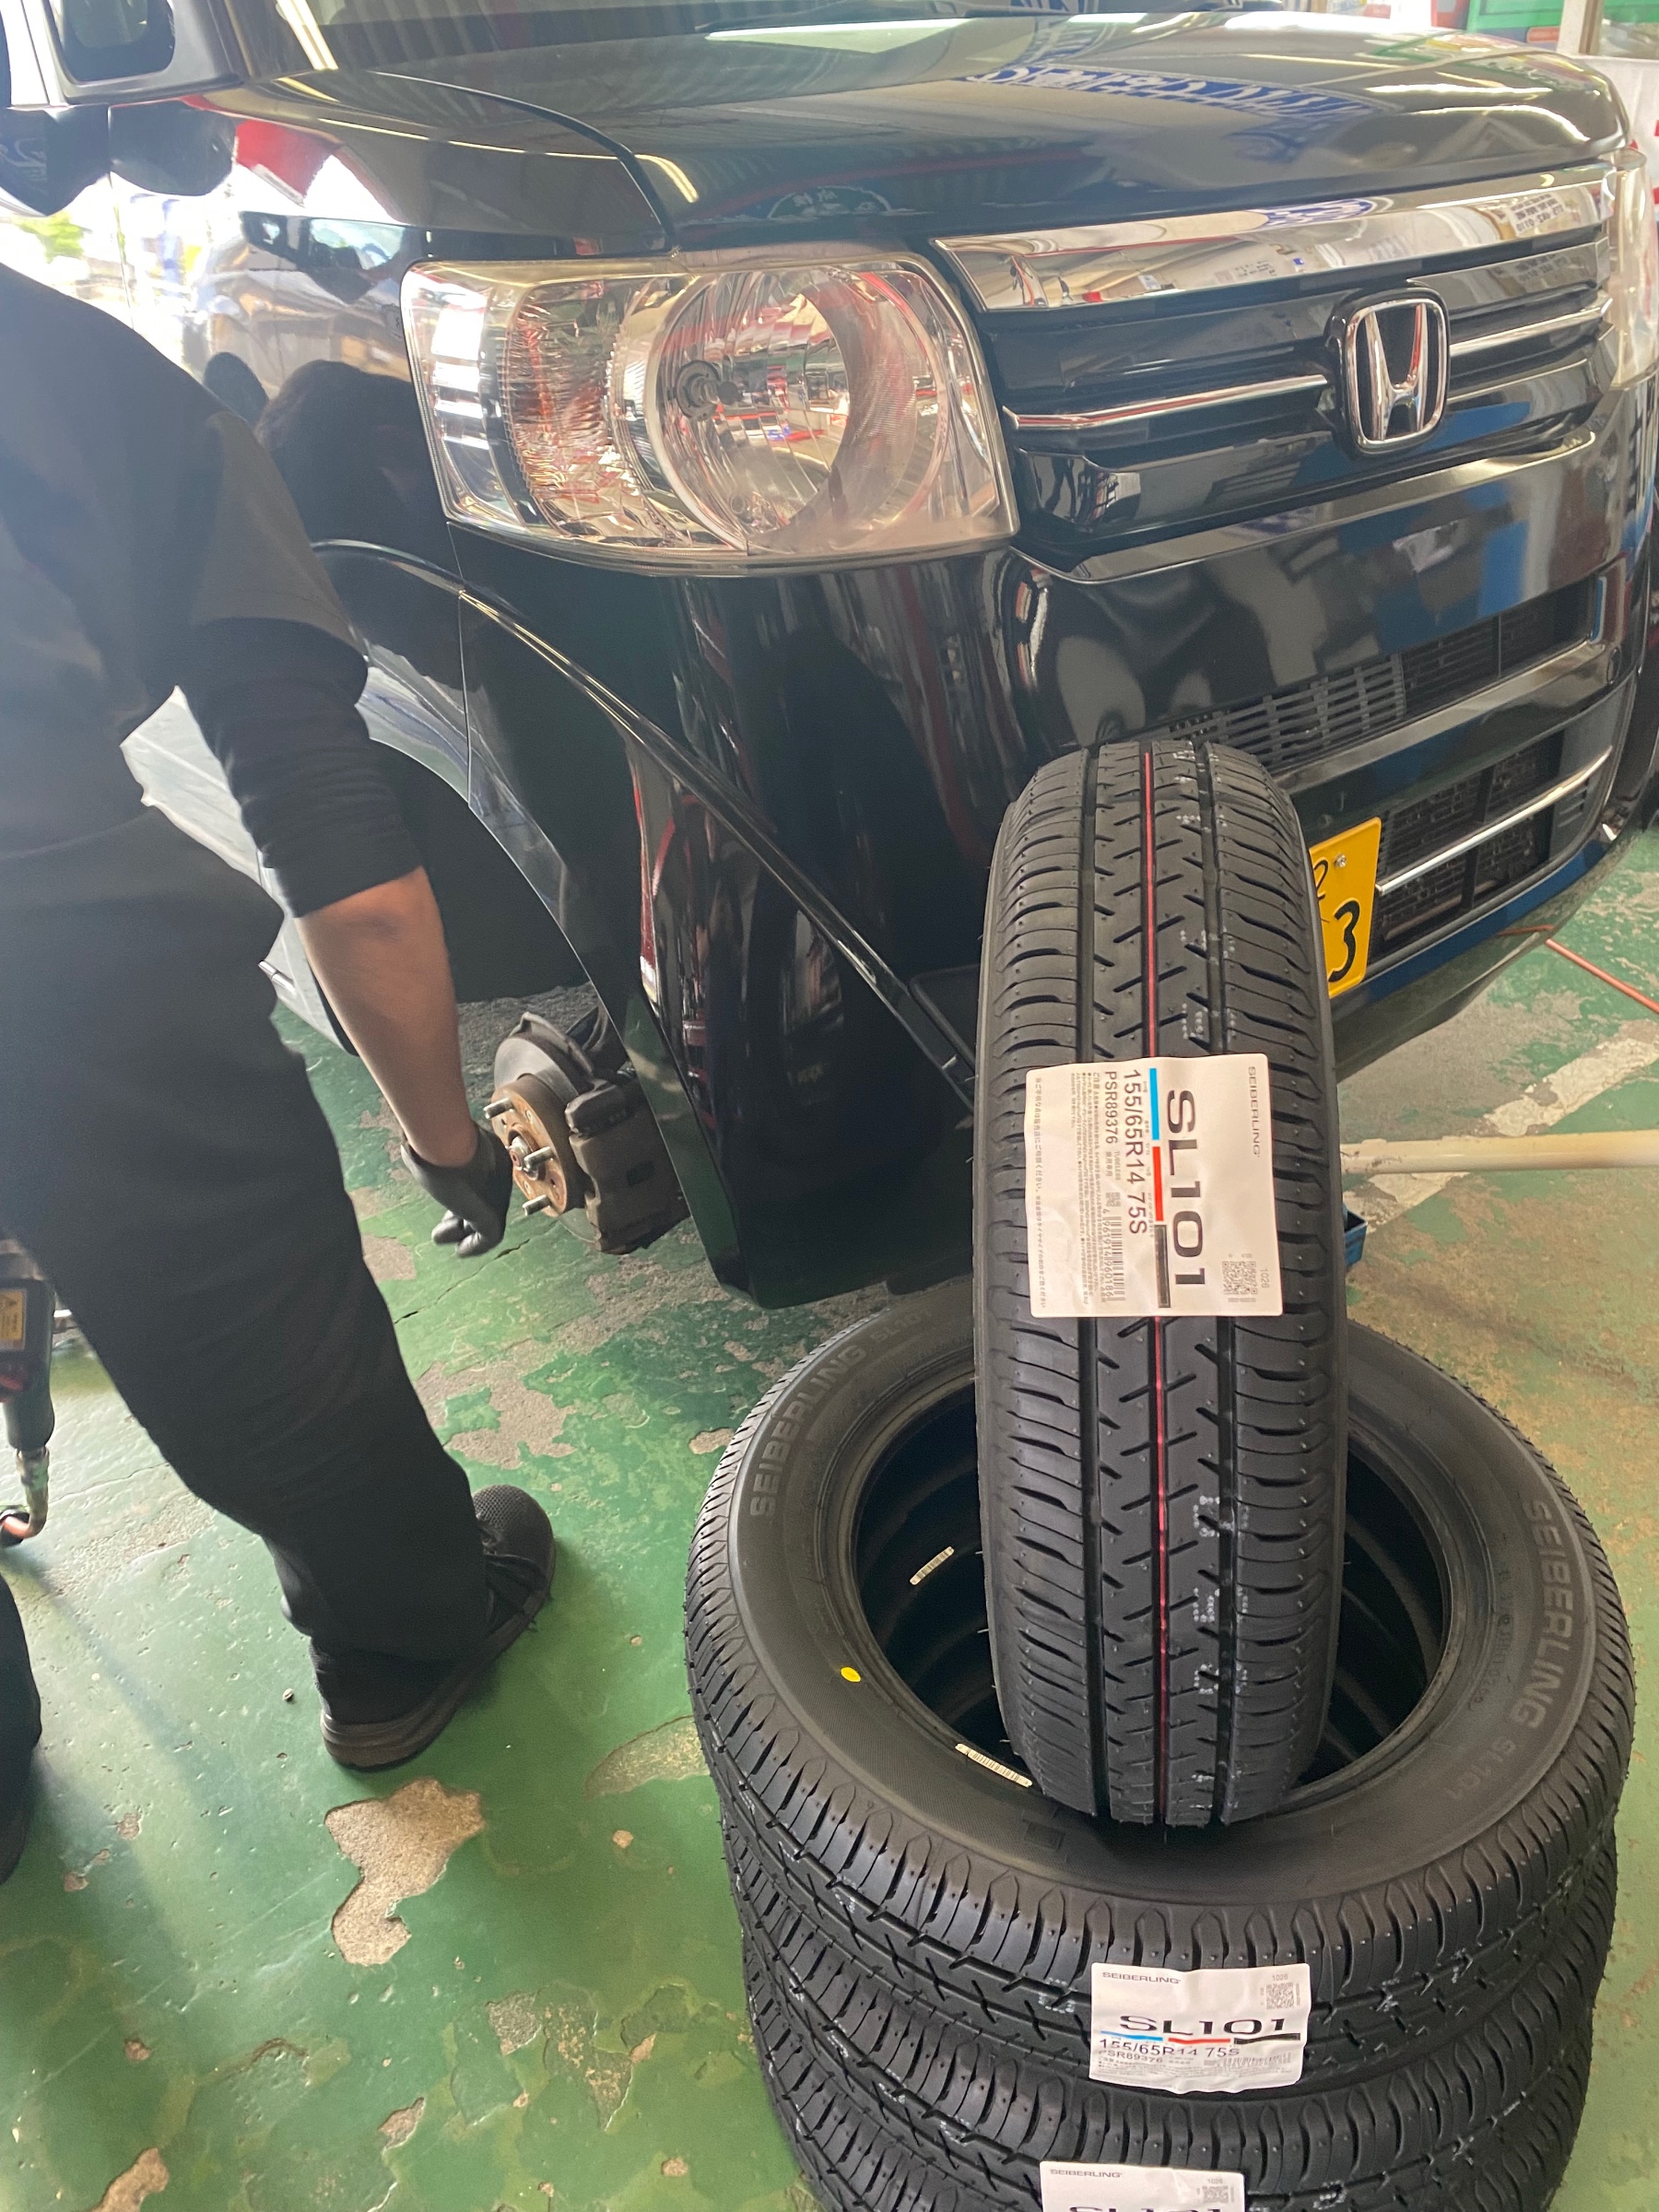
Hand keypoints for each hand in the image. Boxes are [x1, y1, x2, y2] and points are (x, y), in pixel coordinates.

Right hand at [402, 1123, 514, 1256]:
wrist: (447, 1140)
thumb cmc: (436, 1136)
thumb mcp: (431, 1141)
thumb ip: (429, 1150)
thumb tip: (410, 1149)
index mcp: (489, 1153)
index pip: (480, 1179)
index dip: (461, 1194)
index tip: (446, 1203)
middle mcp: (498, 1173)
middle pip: (482, 1201)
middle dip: (461, 1215)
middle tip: (443, 1224)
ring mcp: (497, 1195)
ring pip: (485, 1219)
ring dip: (462, 1231)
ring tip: (442, 1237)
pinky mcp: (492, 1213)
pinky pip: (489, 1237)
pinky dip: (474, 1246)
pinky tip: (460, 1251)